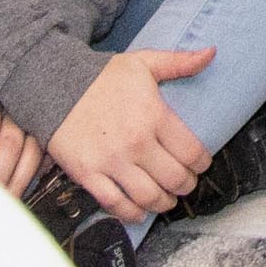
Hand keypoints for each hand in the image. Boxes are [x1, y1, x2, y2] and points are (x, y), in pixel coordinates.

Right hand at [48, 45, 214, 220]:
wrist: (54, 86)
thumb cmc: (103, 76)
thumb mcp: (144, 62)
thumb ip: (180, 62)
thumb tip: (212, 52)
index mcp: (154, 116)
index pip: (191, 152)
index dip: (201, 163)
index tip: (201, 165)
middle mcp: (136, 142)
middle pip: (174, 178)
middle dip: (186, 186)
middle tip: (186, 184)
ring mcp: (111, 161)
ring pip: (148, 196)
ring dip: (163, 203)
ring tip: (167, 200)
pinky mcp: (88, 174)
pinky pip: (114, 203)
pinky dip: (131, 213)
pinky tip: (140, 212)